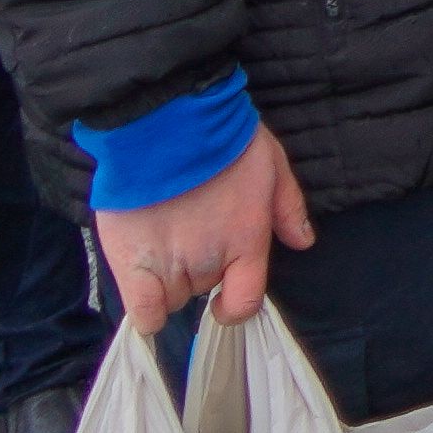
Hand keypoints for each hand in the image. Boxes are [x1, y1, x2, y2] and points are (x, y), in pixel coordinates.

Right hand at [93, 125, 312, 335]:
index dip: (233, 306)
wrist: (165, 122)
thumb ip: (287, 208)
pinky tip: (141, 283)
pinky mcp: (130, 261)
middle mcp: (209, 261)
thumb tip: (303, 242)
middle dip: (197, 269)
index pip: (245, 301)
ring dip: (167, 278)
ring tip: (162, 239)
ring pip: (171, 296)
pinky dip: (143, 306)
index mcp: (245, 241)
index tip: (224, 300)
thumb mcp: (271, 163)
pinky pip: (141, 310)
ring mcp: (169, 263)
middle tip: (188, 230)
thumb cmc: (223, 139)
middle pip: (201, 289)